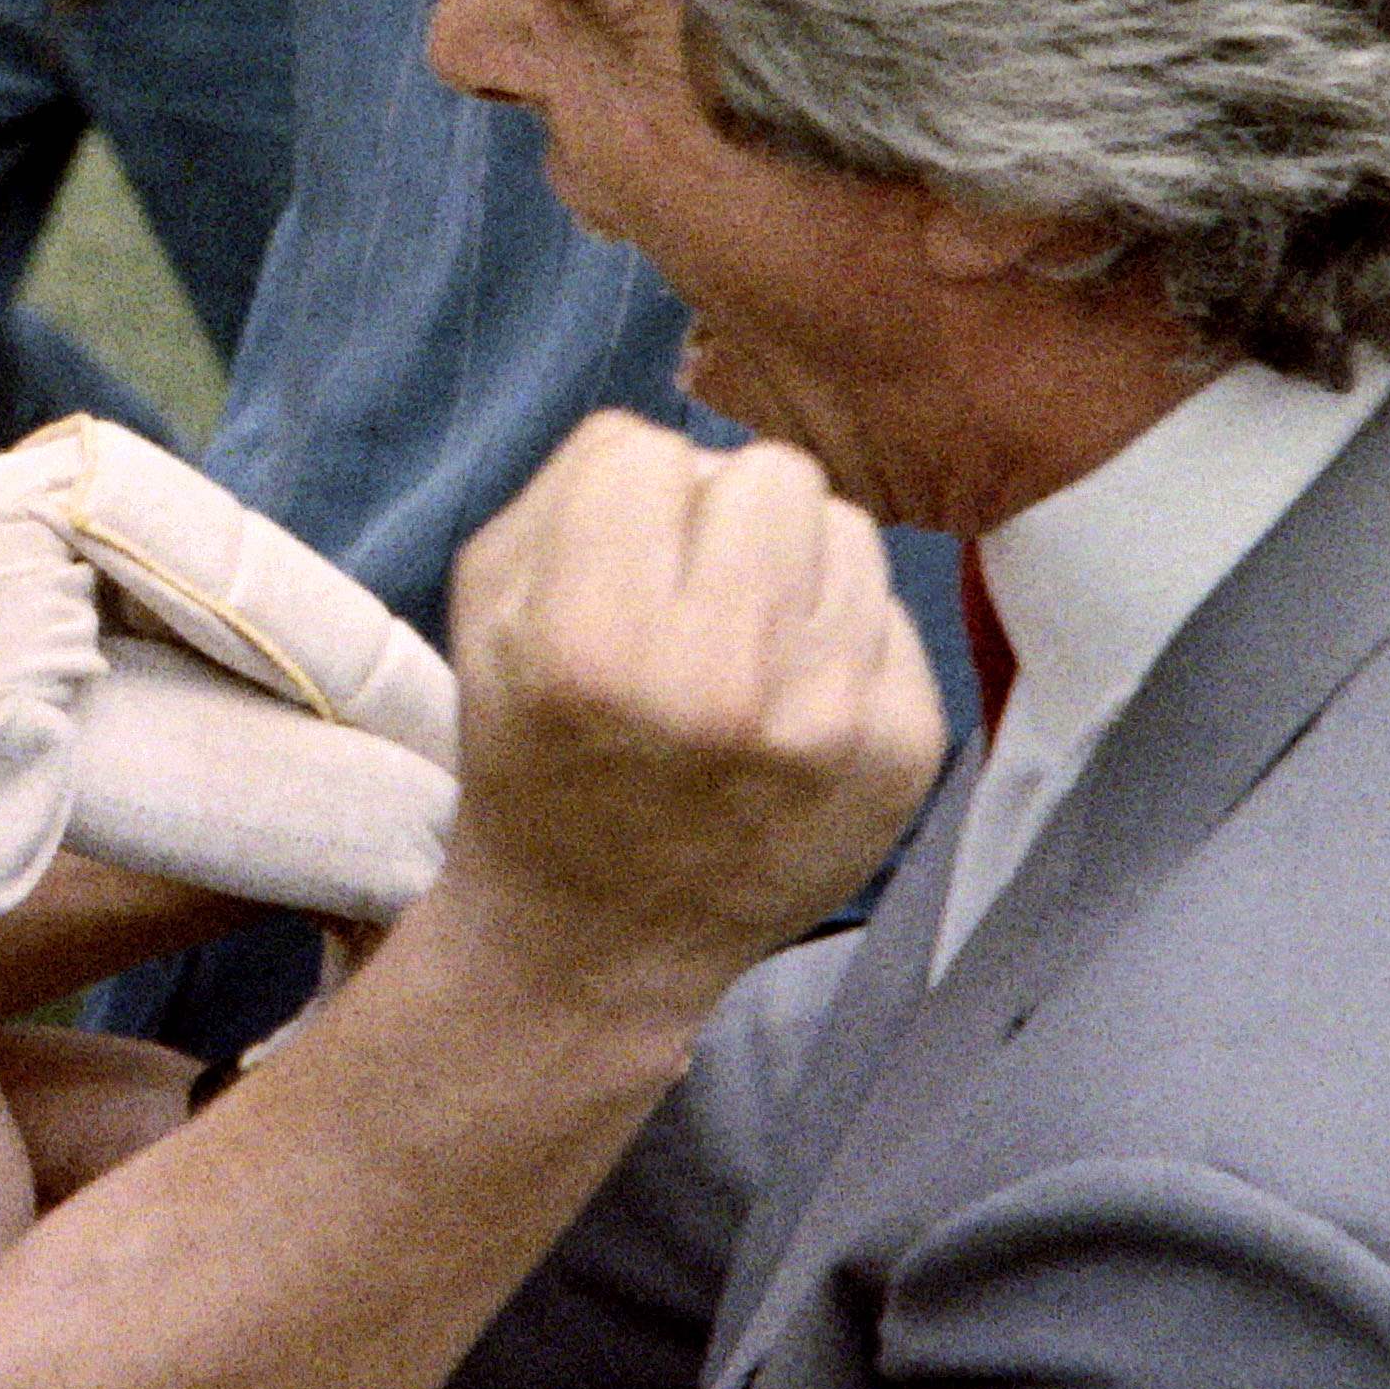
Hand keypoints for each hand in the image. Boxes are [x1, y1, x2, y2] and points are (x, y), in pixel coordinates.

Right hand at [440, 417, 939, 1007]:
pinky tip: (790, 704)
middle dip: (724, 516)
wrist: (598, 940)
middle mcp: (721, 681)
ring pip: (848, 528)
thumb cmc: (534, 754)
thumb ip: (570, 491)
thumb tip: (692, 449)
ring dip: (793, 568)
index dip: (620, 497)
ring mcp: (829, 722)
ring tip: (745, 647)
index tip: (610, 566)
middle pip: (771, 471)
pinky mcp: (902, 753)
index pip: (647, 449)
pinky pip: (891, 613)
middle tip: (693, 592)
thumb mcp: (487, 615)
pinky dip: (841, 642)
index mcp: (592, 643)